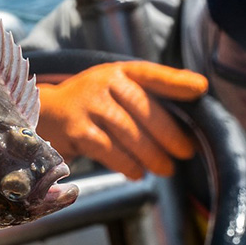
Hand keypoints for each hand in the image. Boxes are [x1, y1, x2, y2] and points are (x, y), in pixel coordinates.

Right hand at [37, 61, 206, 178]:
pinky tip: (137, 172)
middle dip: (168, 133)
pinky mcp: (76, 130)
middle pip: (142, 107)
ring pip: (127, 132)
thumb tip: (189, 116)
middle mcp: (102, 83)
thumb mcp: (115, 90)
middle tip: (185, 152)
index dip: (176, 81)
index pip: (150, 74)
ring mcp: (87, 106)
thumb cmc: (92, 104)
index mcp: (118, 72)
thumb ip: (146, 96)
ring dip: (151, 154)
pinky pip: (108, 149)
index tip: (200, 89)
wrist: (45, 113)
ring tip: (166, 168)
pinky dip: (127, 164)